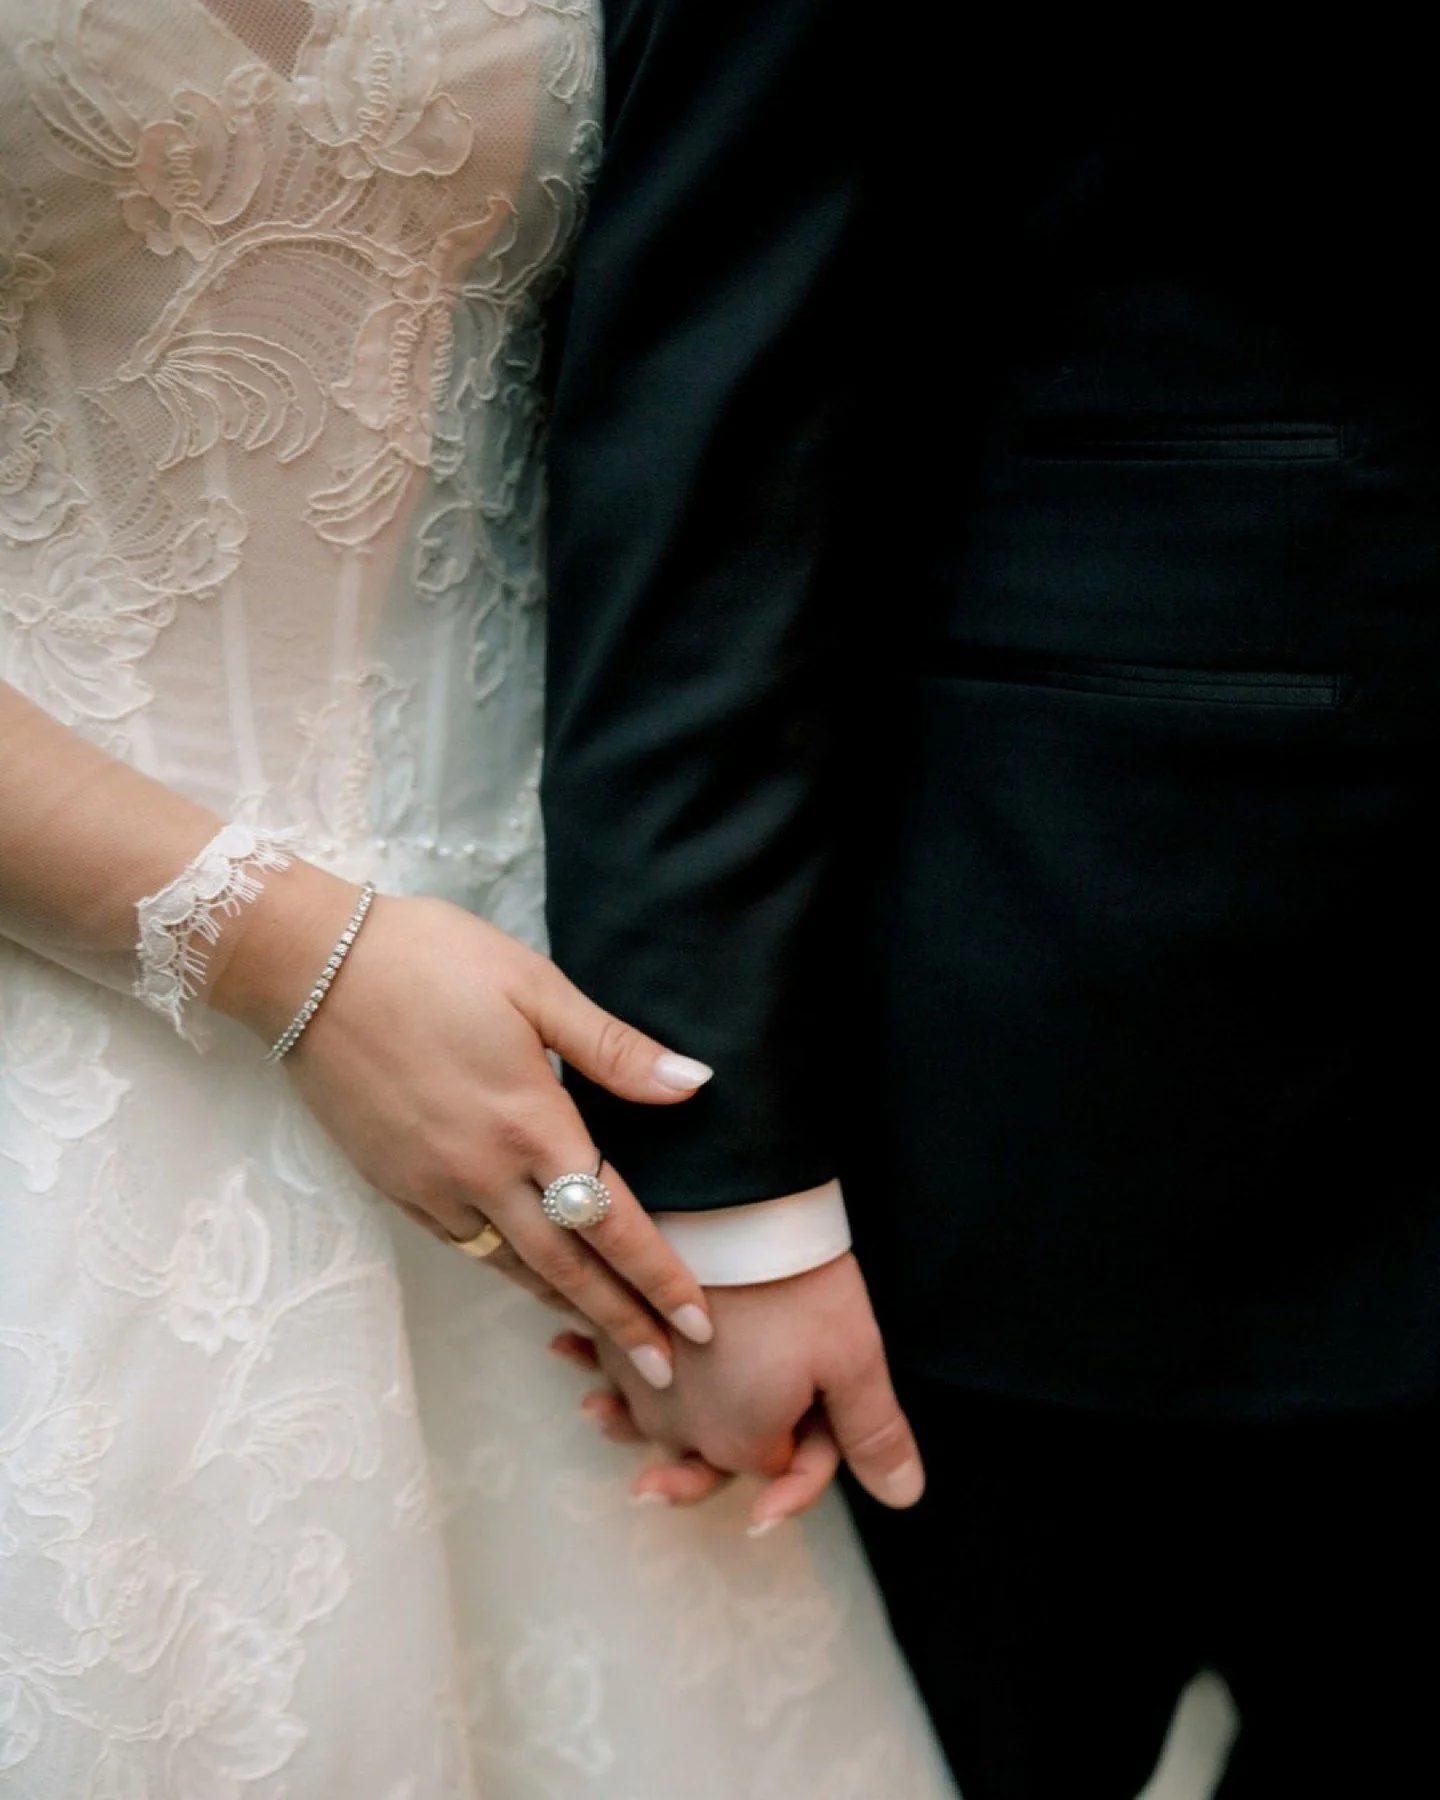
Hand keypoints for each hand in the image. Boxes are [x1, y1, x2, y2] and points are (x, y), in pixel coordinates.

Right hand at [211, 863, 715, 1381]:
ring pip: (513, 1266)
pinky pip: (465, 1246)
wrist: (308, 967)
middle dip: (621, 1324)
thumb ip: (614, 1047)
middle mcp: (483, 1171)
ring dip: (567, 1308)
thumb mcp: (533, 985)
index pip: (611, 1221)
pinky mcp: (395, 1184)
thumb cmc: (430, 960)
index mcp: (530, 1121)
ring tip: (609, 1340)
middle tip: (665, 1375)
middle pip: (567, 1269)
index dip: (659, 1278)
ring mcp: (434, 1185)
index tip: (699, 1326)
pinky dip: (508, 1273)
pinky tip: (531, 1279)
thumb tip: (693, 1083)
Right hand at [555, 1254, 924, 1529]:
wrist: (729, 1203)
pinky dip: (594, 1362)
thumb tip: (904, 1498)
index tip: (821, 1430)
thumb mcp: (854, 1357)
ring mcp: (639, 1381)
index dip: (811, 1459)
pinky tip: (565, 1351)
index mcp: (740, 1445)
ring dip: (633, 1420)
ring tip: (598, 1414)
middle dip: (715, 1460)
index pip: (777, 1473)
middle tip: (676, 1481)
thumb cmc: (796, 1280)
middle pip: (707, 1452)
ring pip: (650, 1413)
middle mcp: (679, 1427)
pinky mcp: (610, 1334)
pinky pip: (604, 1360)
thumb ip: (872, 1434)